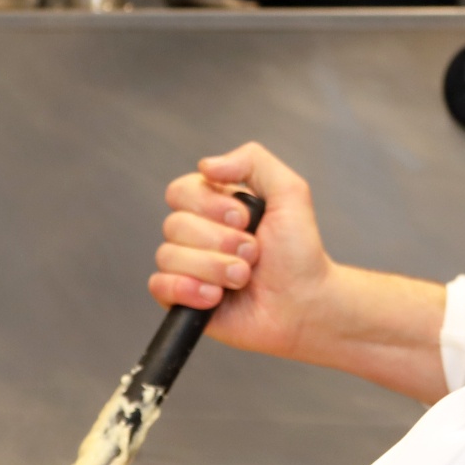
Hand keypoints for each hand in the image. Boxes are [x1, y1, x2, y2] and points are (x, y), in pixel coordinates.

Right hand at [150, 142, 333, 361]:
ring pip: (168, 256)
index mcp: (215, 203)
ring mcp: (188, 265)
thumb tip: (205, 165)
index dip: (210, 205)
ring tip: (242, 277)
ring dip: (214, 268)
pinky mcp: (184, 298)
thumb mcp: (289, 192)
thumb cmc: (299, 252)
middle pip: (174, 225)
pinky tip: (217, 297)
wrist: (305, 303)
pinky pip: (159, 286)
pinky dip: (188, 290)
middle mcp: (197, 232)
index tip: (245, 219)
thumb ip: (252, 161)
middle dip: (221, 241)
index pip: (181, 191)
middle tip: (253, 252)